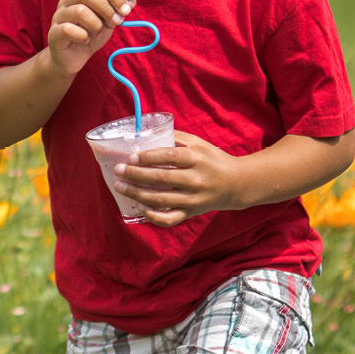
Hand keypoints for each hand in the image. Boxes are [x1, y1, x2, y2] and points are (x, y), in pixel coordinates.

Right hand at [46, 0, 132, 75]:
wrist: (71, 59)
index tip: (126, 10)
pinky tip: (85, 41)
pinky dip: (82, 35)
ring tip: (98, 34)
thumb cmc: (89, 37)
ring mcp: (58, 16)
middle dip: (105, 6)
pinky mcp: (53, 33)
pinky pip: (67, 29)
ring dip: (95, 24)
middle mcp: (67, 2)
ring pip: (79, 11)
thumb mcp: (108, 23)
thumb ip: (117, 11)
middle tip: (115, 21)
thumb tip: (133, 0)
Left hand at [113, 131, 244, 226]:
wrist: (236, 184)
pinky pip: (169, 219)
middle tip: (119, 170)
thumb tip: (146, 134)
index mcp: (197, 159)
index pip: (169, 157)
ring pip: (161, 199)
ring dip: (137, 193)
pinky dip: (153, 216)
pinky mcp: (191, 213)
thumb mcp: (199, 143)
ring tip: (120, 186)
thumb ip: (176, 137)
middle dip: (136, 175)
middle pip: (161, 179)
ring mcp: (193, 199)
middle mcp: (196, 180)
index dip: (148, 157)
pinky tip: (140, 207)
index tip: (131, 156)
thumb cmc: (212, 160)